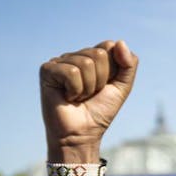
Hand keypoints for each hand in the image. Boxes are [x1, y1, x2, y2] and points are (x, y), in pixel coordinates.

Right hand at [40, 40, 137, 161]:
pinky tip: (68, 97)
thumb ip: (128, 65)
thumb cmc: (100, 112)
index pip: (110, 46)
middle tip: (91, 94)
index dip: (113, 70)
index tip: (106, 86)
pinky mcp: (47, 70)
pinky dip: (76, 90)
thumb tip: (119, 42)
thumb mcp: (122, 87)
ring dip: (89, 87)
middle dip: (102, 80)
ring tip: (79, 97)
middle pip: (99, 54)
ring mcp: (60, 62)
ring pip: (86, 63)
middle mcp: (75, 56)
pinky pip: (71, 72)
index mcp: (92, 57)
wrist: (82, 134)